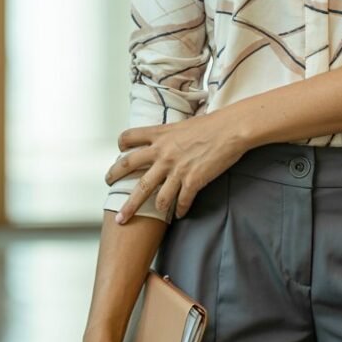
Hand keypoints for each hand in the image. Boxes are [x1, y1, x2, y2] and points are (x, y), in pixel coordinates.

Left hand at [104, 109, 246, 223]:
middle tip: (108, 187)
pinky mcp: (191, 181)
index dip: (122, 146)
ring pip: (150, 194)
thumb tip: (170, 139)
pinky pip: (179, 202)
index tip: (120, 153)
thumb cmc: (214, 123)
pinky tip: (178, 214)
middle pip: (128, 166)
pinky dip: (178, 210)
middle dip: (114, 178)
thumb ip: (172, 134)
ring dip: (136, 208)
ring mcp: (176, 168)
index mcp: (161, 134)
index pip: (130, 137)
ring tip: (129, 218)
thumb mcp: (186, 124)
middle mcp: (163, 152)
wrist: (232, 129)